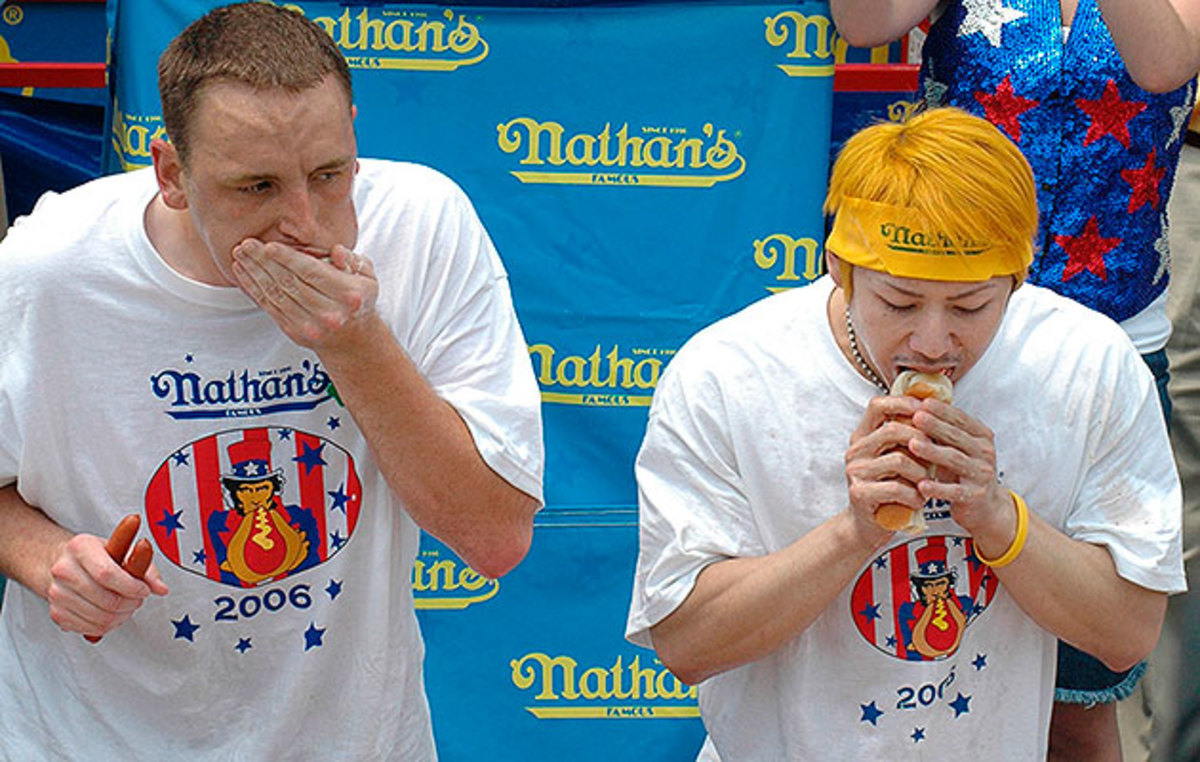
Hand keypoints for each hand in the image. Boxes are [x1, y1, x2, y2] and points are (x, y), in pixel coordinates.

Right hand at [46, 531, 168, 638]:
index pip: (107, 574)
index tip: (144, 590)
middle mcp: (63, 570)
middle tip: (138, 599)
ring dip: (122, 617)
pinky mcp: (56, 612)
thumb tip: (161, 588)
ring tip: (128, 606)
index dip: (131, 587)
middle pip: (105, 600)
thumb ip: (145, 567)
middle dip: (130, 604)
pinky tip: (114, 615)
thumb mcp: (121, 550)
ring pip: (99, 617)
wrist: (63, 562)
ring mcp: (56, 593)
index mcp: (81, 547)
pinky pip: (89, 628)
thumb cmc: (96, 555)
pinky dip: (108, 626)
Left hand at [231, 239, 378, 348]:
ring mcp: (310, 326)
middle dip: (265, 262)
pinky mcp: (294, 332)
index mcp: (349, 295)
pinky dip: (253, 288)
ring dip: (254, 273)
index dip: (289, 259)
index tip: (269, 246)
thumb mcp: (367, 277)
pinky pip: (269, 307)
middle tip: (247, 244)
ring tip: (240, 254)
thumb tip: (335, 251)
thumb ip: (352, 260)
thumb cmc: (357, 299)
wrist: (352, 339)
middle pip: (290, 283)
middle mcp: (330, 314)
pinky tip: (242, 272)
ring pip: (276, 294)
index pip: (313, 273)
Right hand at [844, 395, 928, 543]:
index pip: (877, 405)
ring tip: (926, 484)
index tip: (924, 408)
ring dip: (922, 473)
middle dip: (921, 441)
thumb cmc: (889, 490)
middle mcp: (855, 451)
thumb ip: (905, 439)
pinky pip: (896, 488)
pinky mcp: (860, 493)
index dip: (902, 402)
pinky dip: (915, 495)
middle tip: (934, 455)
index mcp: (862, 437)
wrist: (868, 525)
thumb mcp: (894, 458)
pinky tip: (918, 500)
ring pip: (899, 460)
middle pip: (893, 430)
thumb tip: (935, 413)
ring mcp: (855, 472)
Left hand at [904, 398, 1012, 539]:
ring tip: (912, 444)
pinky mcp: (974, 496)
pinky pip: (954, 491)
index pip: (961, 419)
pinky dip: (937, 488)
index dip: (942, 410)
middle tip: (915, 417)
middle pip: (956, 437)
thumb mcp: (961, 448)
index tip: (923, 402)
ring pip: (954, 460)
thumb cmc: (965, 472)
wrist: (987, 507)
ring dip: (932, 451)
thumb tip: (916, 406)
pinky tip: (921, 485)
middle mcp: (985, 453)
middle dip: (935, 425)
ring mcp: (981, 475)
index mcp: (982, 437)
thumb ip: (945, 431)